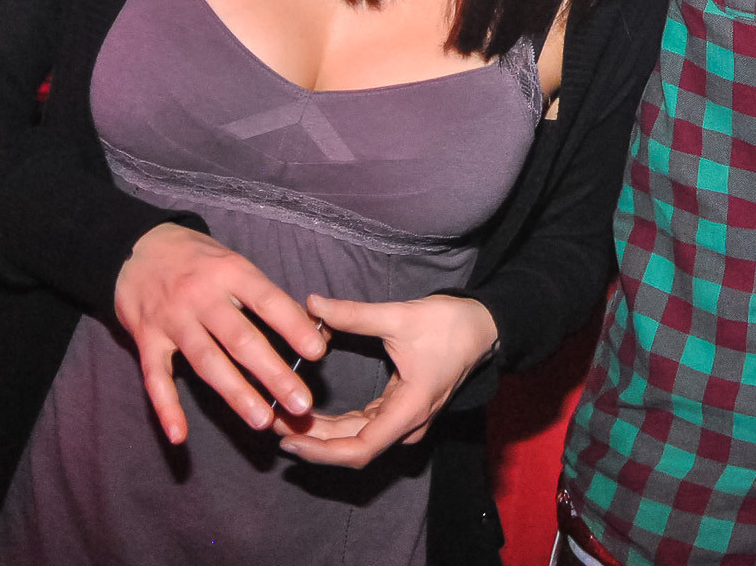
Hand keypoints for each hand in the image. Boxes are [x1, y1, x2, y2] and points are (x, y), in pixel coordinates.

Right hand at [113, 222, 327, 443]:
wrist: (136, 247)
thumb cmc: (199, 259)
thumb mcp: (234, 263)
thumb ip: (267, 297)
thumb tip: (313, 331)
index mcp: (230, 272)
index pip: (268, 301)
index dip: (293, 327)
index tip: (318, 353)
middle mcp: (200, 296)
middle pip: (240, 339)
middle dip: (273, 374)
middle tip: (300, 404)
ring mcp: (171, 320)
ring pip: (207, 362)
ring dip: (236, 394)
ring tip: (263, 420)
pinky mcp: (145, 340)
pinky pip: (156, 379)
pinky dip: (166, 408)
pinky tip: (180, 436)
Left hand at [274, 294, 499, 467]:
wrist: (484, 327)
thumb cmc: (448, 324)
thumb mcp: (399, 316)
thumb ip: (353, 314)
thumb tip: (310, 303)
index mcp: (410, 408)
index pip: (360, 449)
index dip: (321, 451)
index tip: (289, 441)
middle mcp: (408, 424)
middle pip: (353, 447)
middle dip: (311, 440)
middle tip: (272, 421)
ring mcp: (405, 421)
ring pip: (357, 439)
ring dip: (320, 434)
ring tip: (283, 419)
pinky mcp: (400, 411)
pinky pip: (364, 427)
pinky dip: (335, 425)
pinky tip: (309, 416)